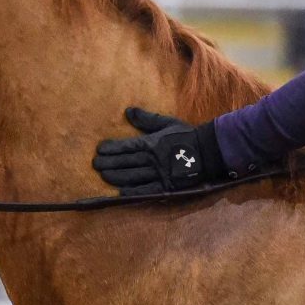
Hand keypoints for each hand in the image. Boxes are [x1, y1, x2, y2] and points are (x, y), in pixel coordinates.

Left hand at [92, 107, 227, 195]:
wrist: (209, 152)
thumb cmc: (187, 136)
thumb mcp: (167, 123)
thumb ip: (146, 119)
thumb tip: (127, 111)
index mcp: (152, 143)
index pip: (128, 146)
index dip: (112, 148)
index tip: (99, 149)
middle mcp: (153, 160)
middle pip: (127, 162)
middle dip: (109, 163)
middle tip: (95, 164)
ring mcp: (159, 175)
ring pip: (133, 177)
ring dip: (116, 177)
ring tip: (103, 176)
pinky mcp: (166, 187)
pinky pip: (146, 191)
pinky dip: (132, 192)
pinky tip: (120, 193)